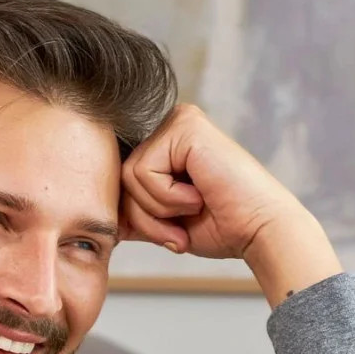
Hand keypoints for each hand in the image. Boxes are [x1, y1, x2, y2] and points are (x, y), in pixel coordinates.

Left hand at [119, 104, 342, 306]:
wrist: (259, 231)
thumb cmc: (222, 227)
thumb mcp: (163, 221)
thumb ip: (132, 211)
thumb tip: (94, 213)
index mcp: (167, 145)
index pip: (122, 180)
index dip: (138, 215)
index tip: (174, 232)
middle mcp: (172, 126)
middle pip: (121, 177)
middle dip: (147, 217)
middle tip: (181, 228)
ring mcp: (179, 121)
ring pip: (129, 176)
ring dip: (158, 209)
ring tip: (194, 207)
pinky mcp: (184, 125)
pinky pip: (143, 171)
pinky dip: (168, 196)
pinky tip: (198, 194)